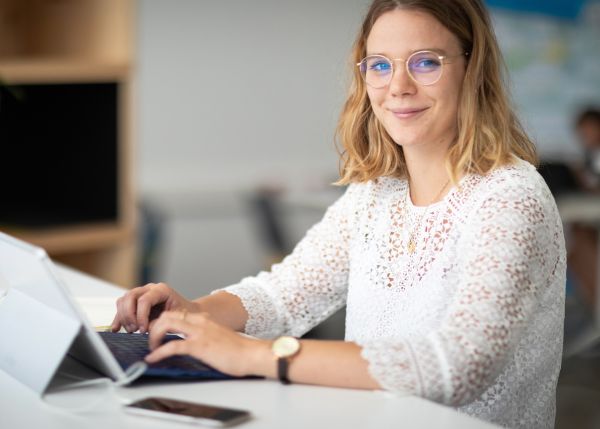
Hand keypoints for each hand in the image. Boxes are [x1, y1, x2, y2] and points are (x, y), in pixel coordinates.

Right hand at [111, 282, 199, 333]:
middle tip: (135, 330)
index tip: (143, 330)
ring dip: (123, 317)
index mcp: (161, 290)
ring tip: (131, 330)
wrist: (187, 311)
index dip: (141, 316)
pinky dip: (118, 317)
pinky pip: (122, 306)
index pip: (144, 300)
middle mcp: (150, 288)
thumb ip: (159, 322)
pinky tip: (116, 328)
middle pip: (130, 297)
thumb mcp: (175, 318)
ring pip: (123, 300)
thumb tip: (144, 328)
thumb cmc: (184, 314)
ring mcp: (141, 293)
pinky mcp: (136, 301)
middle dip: (130, 316)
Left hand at [145, 311, 270, 376]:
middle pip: (167, 315)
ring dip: (153, 337)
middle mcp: (199, 322)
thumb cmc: (238, 350)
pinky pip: (172, 346)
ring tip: (151, 349)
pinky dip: (159, 353)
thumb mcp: (218, 337)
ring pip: (166, 324)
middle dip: (154, 327)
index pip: (175, 314)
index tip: (157, 334)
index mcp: (203, 319)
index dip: (161, 323)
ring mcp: (199, 333)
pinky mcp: (199, 346)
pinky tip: (153, 359)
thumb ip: (204, 336)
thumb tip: (191, 343)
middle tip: (151, 341)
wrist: (252, 354)